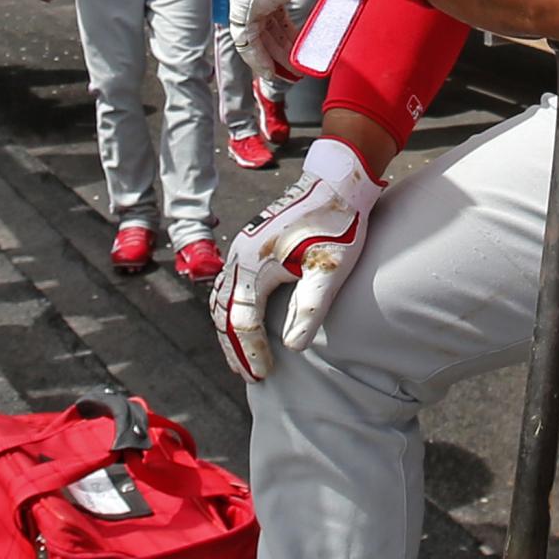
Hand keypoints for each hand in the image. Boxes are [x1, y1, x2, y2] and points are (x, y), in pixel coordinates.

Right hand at [208, 137, 382, 381]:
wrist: (335, 181)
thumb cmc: (336, 224)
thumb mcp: (328, 269)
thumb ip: (309, 308)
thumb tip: (293, 347)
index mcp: (254, 264)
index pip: (243, 320)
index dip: (251, 351)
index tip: (262, 376)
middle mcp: (240, 255)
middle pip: (224, 312)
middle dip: (234, 347)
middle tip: (250, 376)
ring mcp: (242, 248)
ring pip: (222, 298)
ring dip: (229, 330)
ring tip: (243, 357)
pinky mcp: (251, 245)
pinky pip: (229, 284)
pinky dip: (231, 309)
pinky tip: (245, 321)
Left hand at [228, 0, 356, 85]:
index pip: (271, 3)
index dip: (283, 28)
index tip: (295, 44)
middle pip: (263, 18)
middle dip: (278, 45)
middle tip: (292, 63)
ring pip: (254, 31)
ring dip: (271, 55)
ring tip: (287, 74)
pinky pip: (246, 38)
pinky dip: (258, 57)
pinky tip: (271, 72)